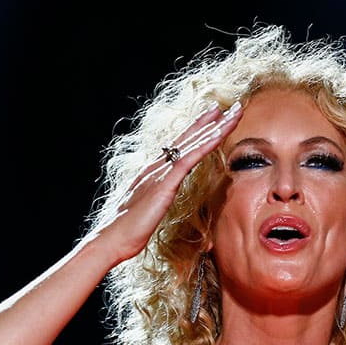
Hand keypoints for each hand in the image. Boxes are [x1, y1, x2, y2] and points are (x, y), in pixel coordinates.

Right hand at [91, 101, 242, 260]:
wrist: (111, 238)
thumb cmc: (127, 230)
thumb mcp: (146, 208)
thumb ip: (156, 196)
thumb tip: (162, 194)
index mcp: (153, 171)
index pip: (180, 144)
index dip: (199, 128)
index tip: (214, 115)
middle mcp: (157, 166)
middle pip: (189, 138)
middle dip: (212, 121)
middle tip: (232, 106)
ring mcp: (160, 173)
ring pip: (193, 144)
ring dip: (216, 128)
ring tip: (234, 113)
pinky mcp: (164, 184)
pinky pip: (188, 161)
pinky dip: (205, 146)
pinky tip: (218, 135)